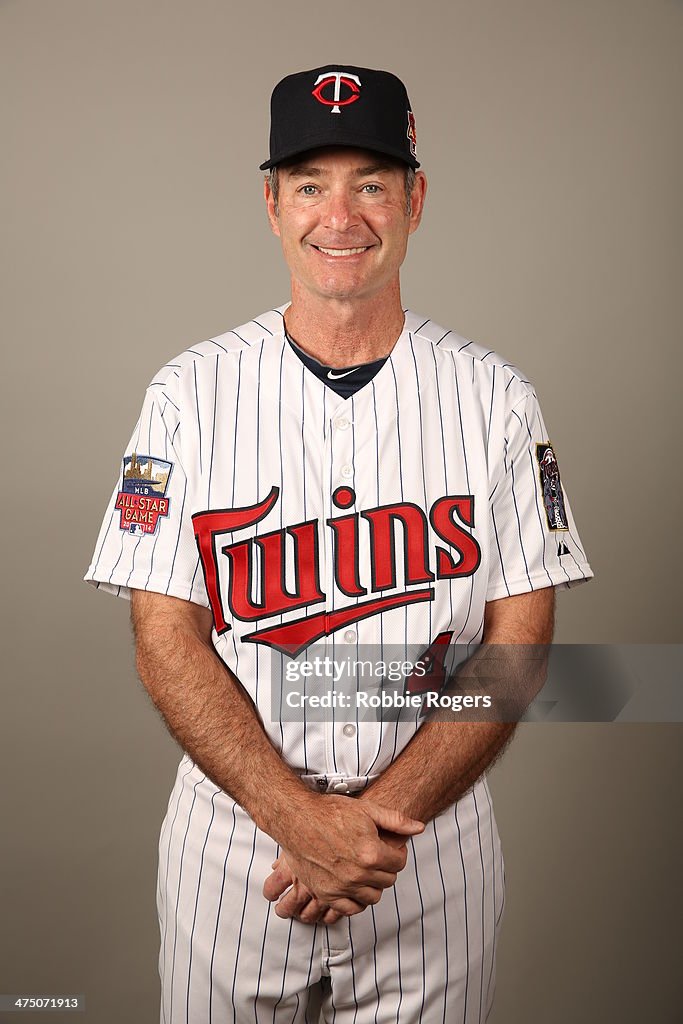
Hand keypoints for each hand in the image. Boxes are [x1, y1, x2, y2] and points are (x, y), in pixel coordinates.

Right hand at [262, 826, 415, 923]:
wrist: (298, 819)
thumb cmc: (331, 812)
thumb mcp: (367, 810)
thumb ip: (396, 821)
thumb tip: (418, 828)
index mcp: (371, 853)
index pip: (399, 863)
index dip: (397, 854)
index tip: (390, 849)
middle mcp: (358, 874)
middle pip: (387, 881)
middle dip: (387, 869)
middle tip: (378, 857)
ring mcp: (341, 887)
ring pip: (372, 897)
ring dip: (373, 885)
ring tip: (366, 870)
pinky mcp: (326, 894)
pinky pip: (351, 909)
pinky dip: (356, 900)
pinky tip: (355, 886)